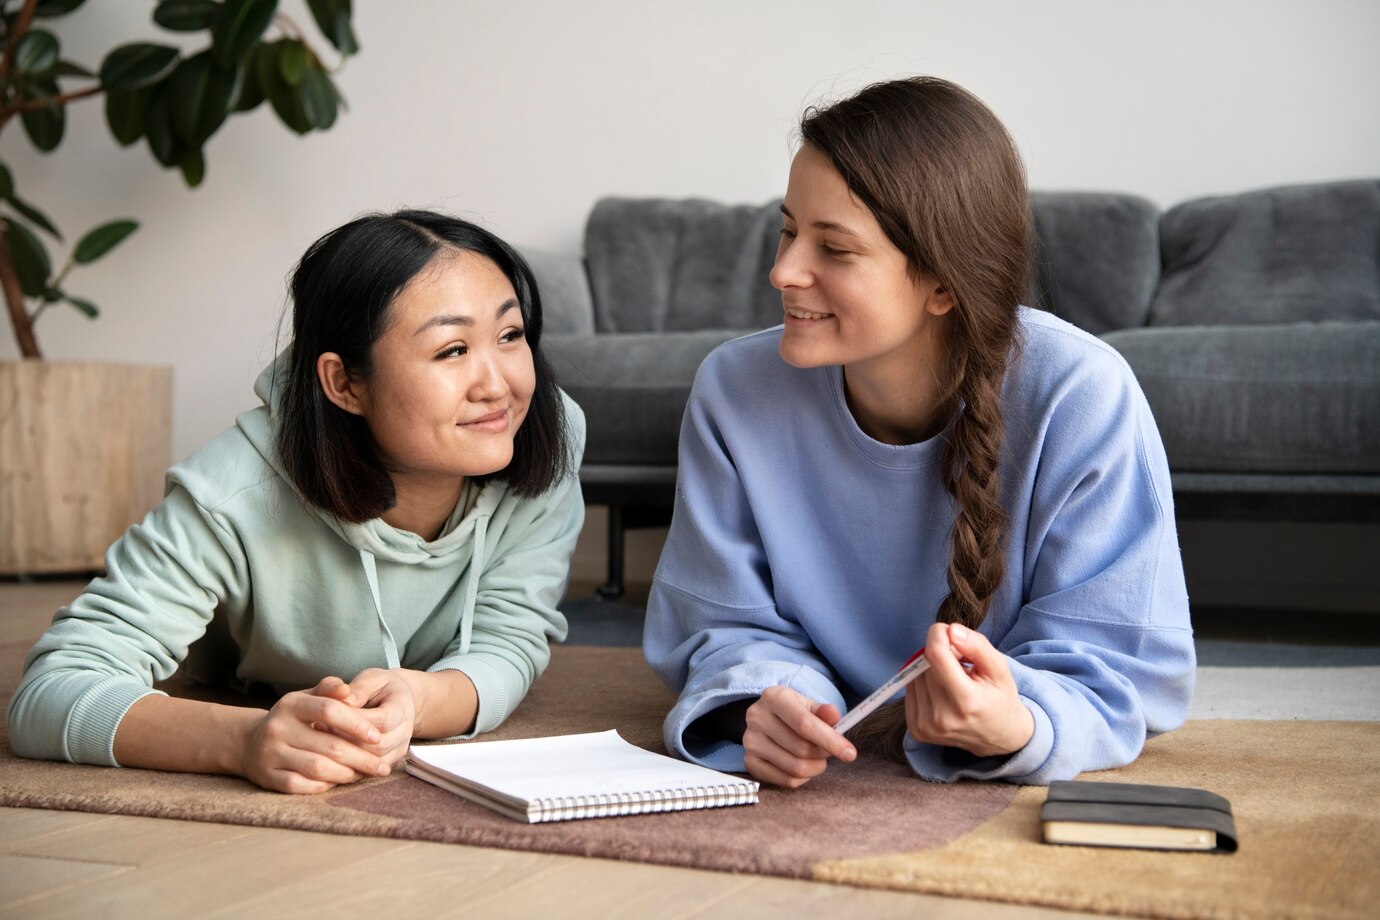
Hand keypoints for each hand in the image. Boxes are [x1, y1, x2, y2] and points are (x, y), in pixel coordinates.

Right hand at [239, 678, 391, 793]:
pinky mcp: (267, 777)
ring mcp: (270, 754)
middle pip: (328, 745)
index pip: (329, 710)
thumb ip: (328, 689)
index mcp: (290, 704)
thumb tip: (348, 689)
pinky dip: (323, 786)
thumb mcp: (306, 698)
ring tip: (364, 774)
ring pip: (317, 768)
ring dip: (346, 774)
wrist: (247, 742)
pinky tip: (339, 783)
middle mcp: (277, 728)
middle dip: (360, 758)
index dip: (356, 724)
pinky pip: (301, 786)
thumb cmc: (290, 719)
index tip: (377, 736)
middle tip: (381, 766)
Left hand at [324, 669, 418, 771]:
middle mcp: (405, 731)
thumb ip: (358, 688)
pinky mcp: (391, 760)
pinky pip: (371, 771)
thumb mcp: (371, 679)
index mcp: (402, 707)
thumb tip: (343, 701)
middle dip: (348, 741)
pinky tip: (331, 759)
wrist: (397, 699)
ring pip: (374, 762)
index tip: (328, 715)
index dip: (355, 721)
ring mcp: (400, 748)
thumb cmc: (380, 687)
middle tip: (320, 733)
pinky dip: (351, 768)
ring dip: (347, 756)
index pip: (382, 720)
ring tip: (323, 745)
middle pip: (378, 746)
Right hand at [742, 685, 855, 787]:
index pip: (804, 724)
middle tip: (828, 750)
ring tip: (817, 758)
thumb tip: (834, 715)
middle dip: (823, 754)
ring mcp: (750, 741)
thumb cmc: (794, 712)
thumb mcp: (809, 705)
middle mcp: (757, 718)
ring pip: (795, 768)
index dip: (830, 740)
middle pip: (801, 749)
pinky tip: (803, 766)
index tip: (850, 753)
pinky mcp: (750, 762)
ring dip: (815, 767)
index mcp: (774, 697)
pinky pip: (786, 780)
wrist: (768, 719)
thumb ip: (824, 712)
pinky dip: (803, 778)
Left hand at [904, 622, 1034, 757]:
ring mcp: (927, 727)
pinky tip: (942, 691)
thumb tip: (951, 630)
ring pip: (915, 675)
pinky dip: (923, 683)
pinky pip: (910, 689)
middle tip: (960, 663)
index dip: (939, 636)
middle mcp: (943, 718)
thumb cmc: (999, 697)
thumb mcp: (999, 668)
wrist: (998, 736)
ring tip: (953, 679)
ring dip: (930, 669)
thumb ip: (977, 645)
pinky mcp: (916, 730)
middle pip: (925, 664)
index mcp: (966, 702)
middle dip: (940, 654)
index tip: (948, 632)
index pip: (936, 656)